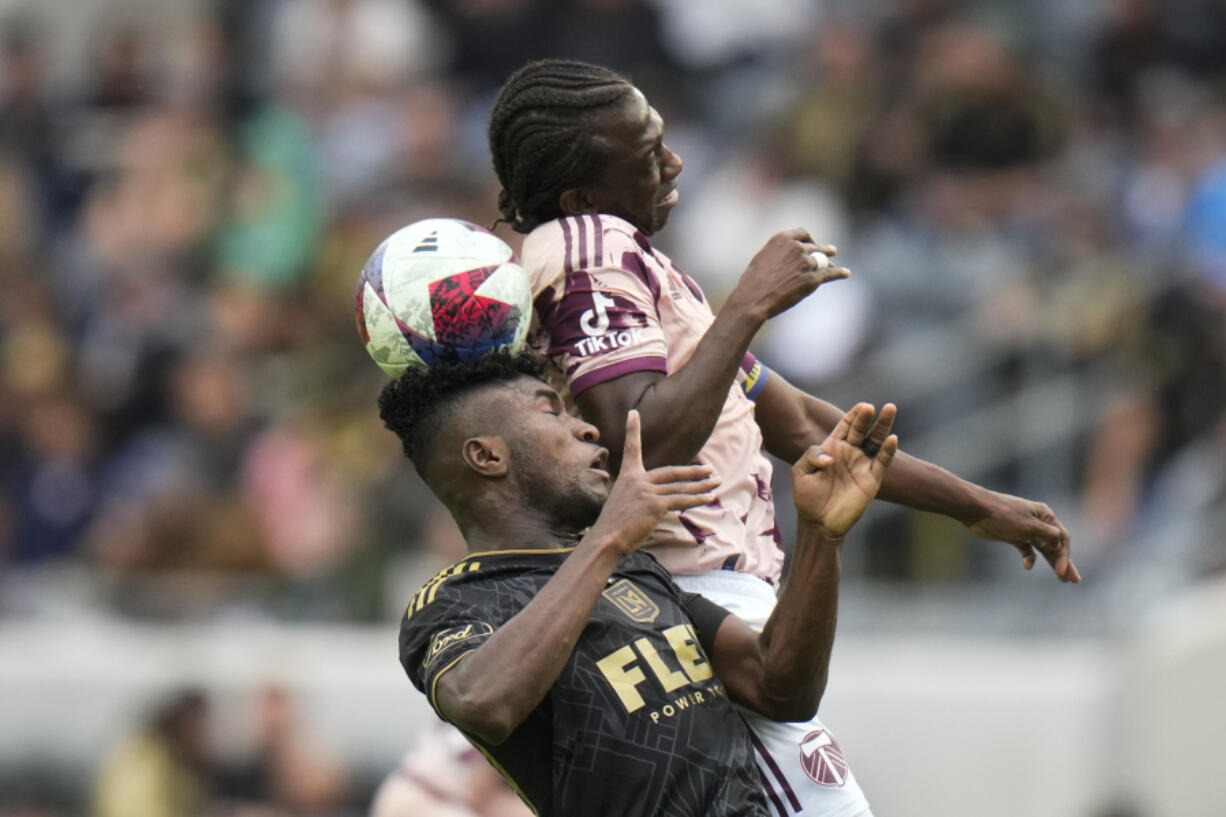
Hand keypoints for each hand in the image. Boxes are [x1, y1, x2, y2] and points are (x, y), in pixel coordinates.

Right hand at [587, 410, 719, 555]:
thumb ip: (638, 495)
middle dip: (693, 471)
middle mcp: (637, 479)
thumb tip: (655, 500)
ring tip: (715, 483)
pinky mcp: (655, 504)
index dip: (633, 429)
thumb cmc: (614, 525)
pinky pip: (681, 500)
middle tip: (709, 470)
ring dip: (701, 486)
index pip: (632, 448)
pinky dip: (697, 499)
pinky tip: (709, 498)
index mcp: (627, 476)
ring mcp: (647, 491)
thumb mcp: (622, 502)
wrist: (607, 538)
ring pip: (680, 487)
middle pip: (672, 471)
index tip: (633, 413)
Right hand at [727, 229, 849, 321]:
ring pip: (823, 260)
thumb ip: (777, 254)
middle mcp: (796, 248)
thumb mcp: (762, 259)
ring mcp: (806, 263)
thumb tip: (785, 257)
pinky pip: (830, 273)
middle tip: (832, 250)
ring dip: (830, 262)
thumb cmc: (752, 282)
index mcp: (782, 239)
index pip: (802, 233)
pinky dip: (839, 273)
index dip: (809, 238)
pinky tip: (845, 273)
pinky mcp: (812, 279)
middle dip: (824, 249)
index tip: (812, 243)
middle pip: (815, 247)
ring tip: (834, 263)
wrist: (754, 298)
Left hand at [793, 403, 898, 535]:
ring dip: (883, 425)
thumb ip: (811, 457)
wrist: (819, 522)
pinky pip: (883, 461)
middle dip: (866, 417)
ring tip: (889, 409)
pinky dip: (889, 450)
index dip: (853, 415)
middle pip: (861, 429)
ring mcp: (862, 464)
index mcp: (832, 447)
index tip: (861, 406)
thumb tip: (831, 457)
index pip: (845, 425)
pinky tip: (893, 439)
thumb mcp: (801, 472)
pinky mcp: (872, 478)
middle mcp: (849, 452)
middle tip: (870, 407)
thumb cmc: (808, 497)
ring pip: (876, 440)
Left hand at [966, 493, 1081, 582]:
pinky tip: (1027, 566)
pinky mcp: (1014, 536)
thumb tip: (1059, 544)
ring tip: (1062, 579)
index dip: (1065, 556)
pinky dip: (1029, 558)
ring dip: (1051, 562)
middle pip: (1055, 545)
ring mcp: (1026, 529)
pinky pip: (1027, 549)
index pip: (1062, 538)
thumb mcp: (1029, 525)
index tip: (1062, 571)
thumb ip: (1048, 535)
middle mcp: (1038, 522)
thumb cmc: (1004, 515)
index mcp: (1045, 515)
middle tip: (1073, 580)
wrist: (976, 510)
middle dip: (1064, 562)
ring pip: (1043, 549)